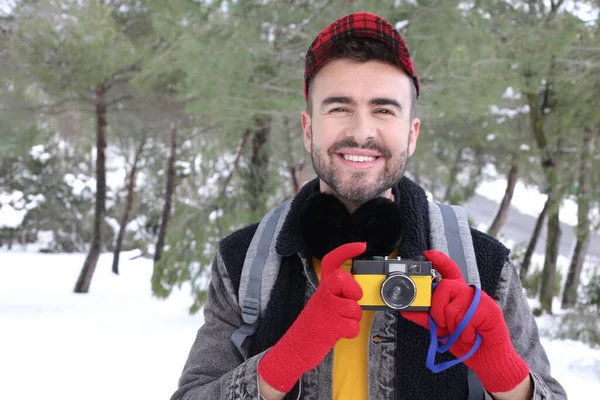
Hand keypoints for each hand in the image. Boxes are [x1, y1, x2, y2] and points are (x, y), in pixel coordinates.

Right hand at [257, 242, 365, 392]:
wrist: (294, 349)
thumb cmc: (313, 327)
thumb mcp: (323, 305)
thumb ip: (337, 294)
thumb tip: (359, 290)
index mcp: (322, 288)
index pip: (331, 261)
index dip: (346, 250)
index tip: (361, 245)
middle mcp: (322, 295)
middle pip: (344, 279)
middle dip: (353, 293)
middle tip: (347, 303)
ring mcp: (325, 310)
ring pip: (354, 307)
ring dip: (352, 319)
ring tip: (339, 323)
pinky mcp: (329, 327)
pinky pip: (352, 326)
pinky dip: (350, 332)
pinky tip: (338, 333)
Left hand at [401, 250, 528, 392]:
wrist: (487, 359)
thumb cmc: (466, 341)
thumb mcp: (441, 329)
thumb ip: (425, 318)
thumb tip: (406, 309)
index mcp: (457, 294)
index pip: (449, 270)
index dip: (439, 260)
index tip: (428, 254)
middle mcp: (467, 292)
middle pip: (444, 287)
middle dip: (438, 310)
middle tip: (444, 326)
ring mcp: (480, 299)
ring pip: (453, 306)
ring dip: (453, 326)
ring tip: (462, 332)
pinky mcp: (490, 309)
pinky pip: (466, 319)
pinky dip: (465, 333)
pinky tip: (473, 336)